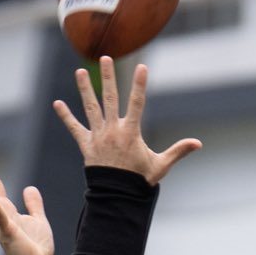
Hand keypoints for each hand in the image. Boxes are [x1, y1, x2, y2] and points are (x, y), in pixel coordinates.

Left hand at [52, 57, 201, 183]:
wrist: (117, 196)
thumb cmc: (140, 180)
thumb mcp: (161, 165)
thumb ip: (178, 151)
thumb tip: (198, 143)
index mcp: (131, 133)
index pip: (137, 103)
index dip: (140, 85)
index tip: (143, 67)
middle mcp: (112, 131)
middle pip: (110, 98)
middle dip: (108, 77)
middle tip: (106, 58)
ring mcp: (97, 136)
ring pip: (90, 108)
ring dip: (85, 89)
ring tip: (80, 71)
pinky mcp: (86, 145)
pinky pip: (74, 128)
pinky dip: (65, 117)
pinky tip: (57, 103)